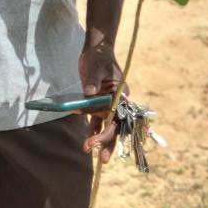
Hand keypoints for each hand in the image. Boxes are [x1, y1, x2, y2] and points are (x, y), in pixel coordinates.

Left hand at [77, 42, 128, 164]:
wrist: (95, 49)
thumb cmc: (99, 57)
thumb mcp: (96, 68)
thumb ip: (92, 82)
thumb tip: (89, 94)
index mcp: (121, 94)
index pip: (120, 116)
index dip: (114, 131)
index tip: (104, 140)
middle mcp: (117, 102)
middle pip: (115, 125)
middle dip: (108, 142)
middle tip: (102, 158)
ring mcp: (107, 103)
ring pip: (105, 125)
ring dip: (98, 138)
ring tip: (89, 151)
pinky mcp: (97, 102)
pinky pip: (95, 119)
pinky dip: (91, 128)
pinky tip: (86, 140)